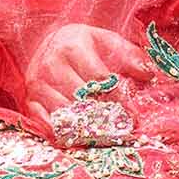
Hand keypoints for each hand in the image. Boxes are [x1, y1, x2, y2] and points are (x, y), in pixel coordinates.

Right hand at [23, 24, 151, 125]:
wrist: (50, 42)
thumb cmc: (84, 45)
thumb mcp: (108, 41)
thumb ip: (131, 55)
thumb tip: (149, 74)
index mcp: (72, 46)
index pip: (99, 79)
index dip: (118, 98)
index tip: (133, 115)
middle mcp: (51, 64)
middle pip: (81, 99)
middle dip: (104, 116)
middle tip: (120, 130)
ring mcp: (38, 84)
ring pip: (65, 113)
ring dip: (86, 127)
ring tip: (104, 134)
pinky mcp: (30, 100)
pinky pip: (45, 123)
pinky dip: (62, 133)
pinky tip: (78, 136)